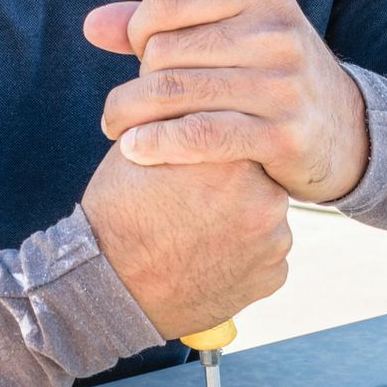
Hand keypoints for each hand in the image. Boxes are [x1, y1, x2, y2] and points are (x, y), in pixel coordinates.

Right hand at [81, 142, 291, 339]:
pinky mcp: (273, 276)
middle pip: (261, 179)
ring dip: (241, 222)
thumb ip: (179, 122)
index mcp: (237, 157)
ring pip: (264, 219)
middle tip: (195, 204)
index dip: (217, 153)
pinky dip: (244, 257)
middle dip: (235, 188)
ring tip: (198, 234)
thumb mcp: (141, 148)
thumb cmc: (119, 213)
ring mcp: (274, 241)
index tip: (196, 170)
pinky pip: (264, 256)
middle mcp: (267, 196)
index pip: (242, 138)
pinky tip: (208, 259)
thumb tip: (191, 100)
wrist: (111, 286)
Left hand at [85, 0, 369, 202]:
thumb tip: (91, 25)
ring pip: (174, 92)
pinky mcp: (283, 134)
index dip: (137, 30)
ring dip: (130, 116)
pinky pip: (200, 134)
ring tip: (118, 132)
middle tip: (122, 110)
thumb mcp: (232, 41)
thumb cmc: (272, 81)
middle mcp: (277, 32)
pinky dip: (157, 143)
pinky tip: (135, 150)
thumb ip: (161, 29)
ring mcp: (284, 84)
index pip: (170, 0)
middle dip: (134, 81)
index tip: (137, 61)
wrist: (347, 136)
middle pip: (165, 49)